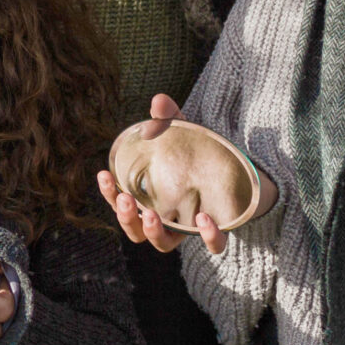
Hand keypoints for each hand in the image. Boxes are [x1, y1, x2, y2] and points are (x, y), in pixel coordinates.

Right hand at [98, 94, 232, 255]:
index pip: (121, 203)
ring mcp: (190, 228)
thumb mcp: (183, 135)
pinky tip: (204, 218)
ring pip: (164, 244)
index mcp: (150, 199)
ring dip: (153, 232)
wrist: (240, 175)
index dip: (109, 193)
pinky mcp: (217, 231)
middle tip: (127, 200)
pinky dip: (206, 236)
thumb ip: (169, 120)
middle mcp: (166, 218)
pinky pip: (212, 245)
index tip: (104, 174)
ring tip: (152, 214)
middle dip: (126, 218)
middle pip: (136, 231)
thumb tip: (159, 100)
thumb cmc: (198, 157)